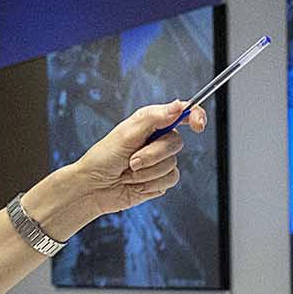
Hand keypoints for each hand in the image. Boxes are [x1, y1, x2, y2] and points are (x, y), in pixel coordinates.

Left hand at [42, 101, 202, 235]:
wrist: (94, 188)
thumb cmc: (103, 158)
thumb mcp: (126, 133)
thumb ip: (154, 118)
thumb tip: (179, 106)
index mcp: (151, 122)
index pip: (182, 113)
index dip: (195, 116)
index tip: (197, 125)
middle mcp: (158, 140)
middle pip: (176, 143)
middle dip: (153, 154)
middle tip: (132, 160)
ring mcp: (160, 161)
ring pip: (172, 164)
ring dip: (148, 171)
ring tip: (129, 173)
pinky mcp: (161, 180)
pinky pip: (170, 180)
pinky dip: (151, 183)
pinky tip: (136, 183)